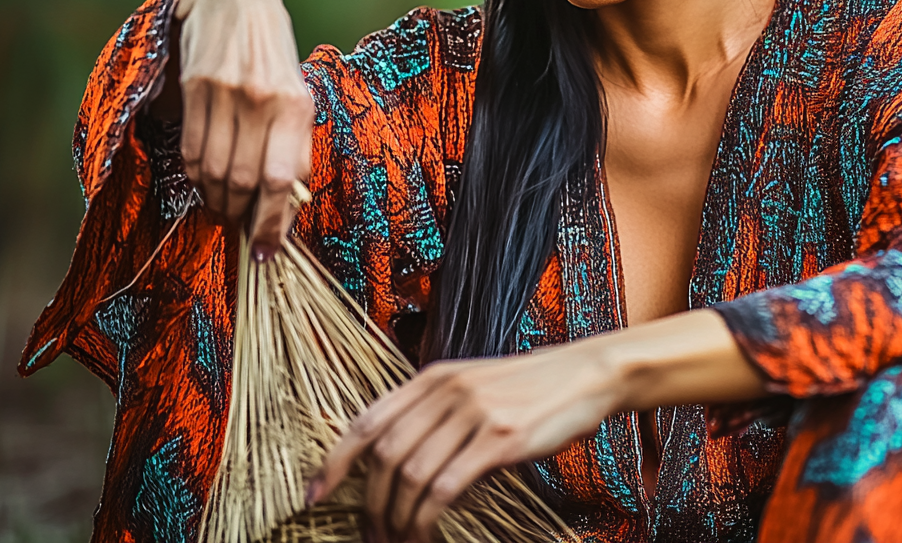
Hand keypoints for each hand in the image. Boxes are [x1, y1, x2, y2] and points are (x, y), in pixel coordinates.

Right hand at [176, 0, 312, 256]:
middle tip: (239, 229)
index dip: (274, 224)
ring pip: (213, 171)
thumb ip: (292, 144)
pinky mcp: (196, 86)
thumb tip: (286, 203)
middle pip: (244, 183)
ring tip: (221, 209)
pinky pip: (190, 148)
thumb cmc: (273, 56)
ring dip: (215, 202)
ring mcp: (226, 93)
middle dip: (240, 217)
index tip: (267, 252)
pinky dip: (194, 176)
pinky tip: (202, 183)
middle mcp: (263, 101)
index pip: (284, 182)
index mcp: (298, 107)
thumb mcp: (297, 94)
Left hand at [307, 345, 621, 542]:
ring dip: (398, 518)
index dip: (334, 462)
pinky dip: (427, 518)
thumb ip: (437, 414)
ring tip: (398, 540)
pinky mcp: (500, 439)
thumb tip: (401, 466)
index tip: (315, 495)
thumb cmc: (533, 388)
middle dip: (371, 504)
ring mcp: (473, 413)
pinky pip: (446, 486)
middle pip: (384, 455)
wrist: (587, 374)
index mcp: (433, 377)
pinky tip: (426, 532)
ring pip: (412, 475)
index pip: (366, 421)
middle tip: (371, 534)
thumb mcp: (476, 386)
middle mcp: (446, 391)